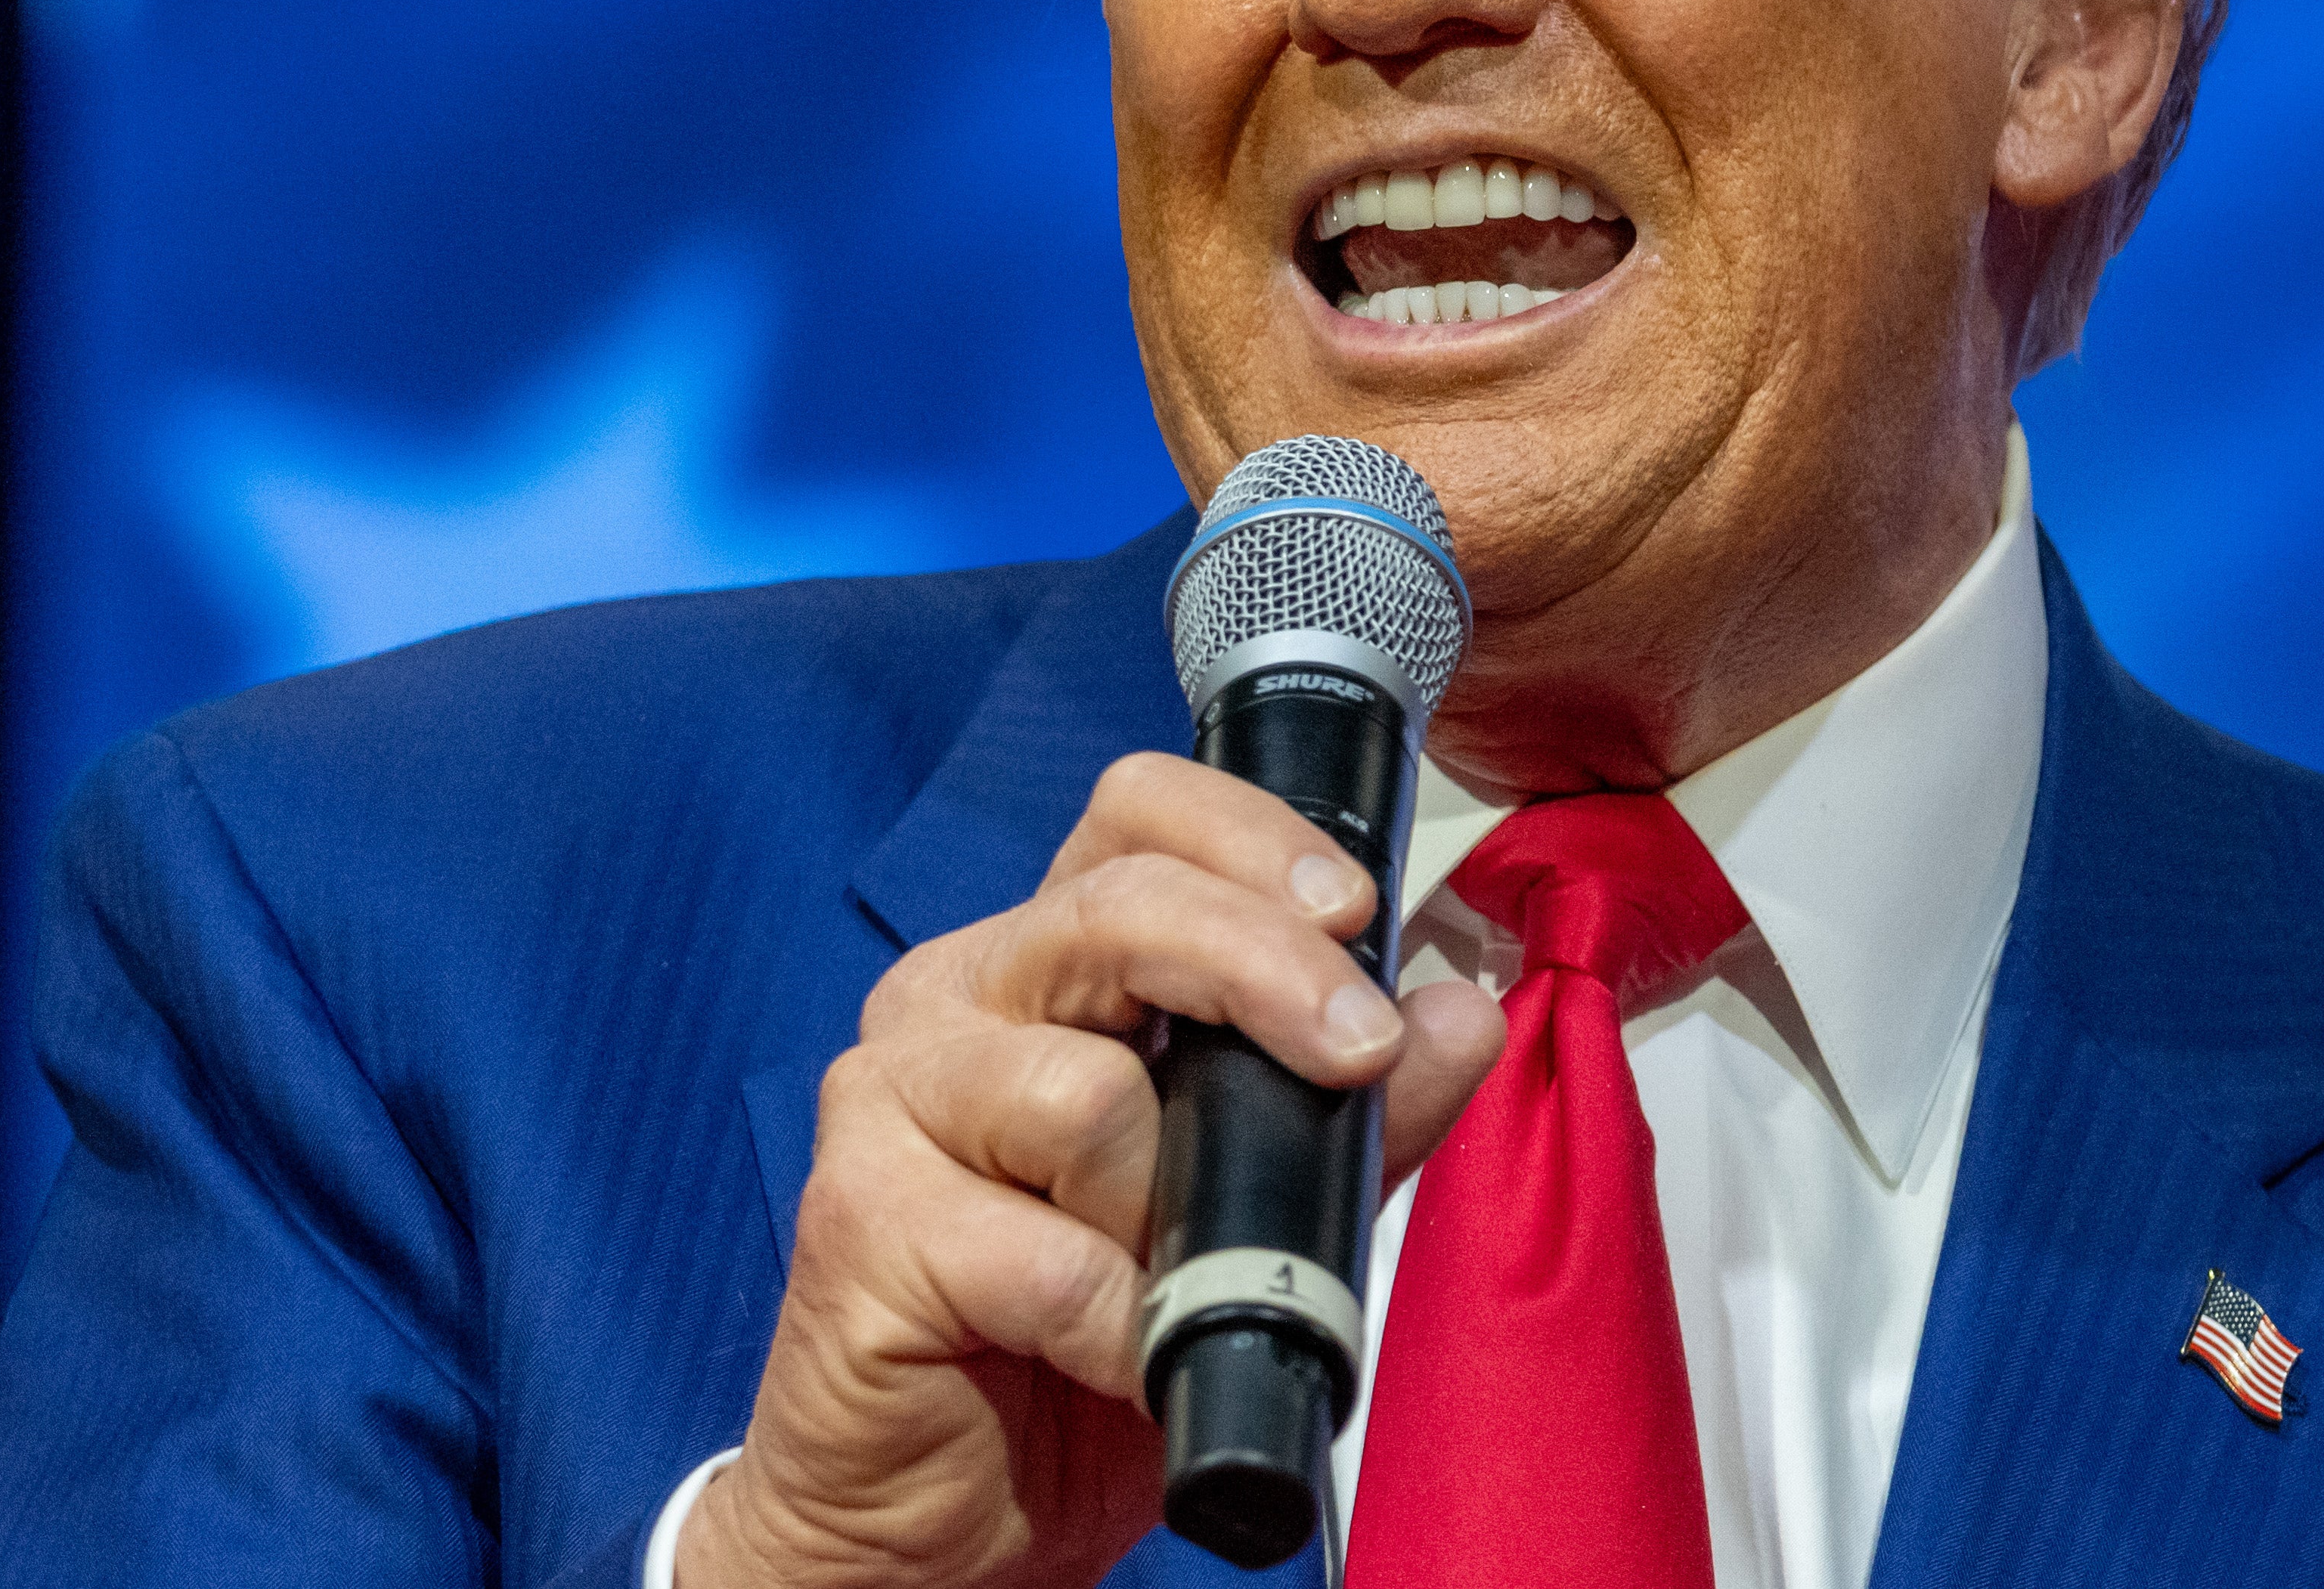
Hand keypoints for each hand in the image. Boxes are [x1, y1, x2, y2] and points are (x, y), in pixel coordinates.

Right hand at [678, 750, 1505, 1587]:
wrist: (951, 1510)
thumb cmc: (1083, 1337)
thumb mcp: (1256, 1211)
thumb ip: (1356, 1113)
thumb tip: (1462, 1015)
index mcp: (1049, 961)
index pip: (1139, 814)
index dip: (1252, 838)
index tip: (1356, 913)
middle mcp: (957, 996)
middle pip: (1121, 909)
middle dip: (1268, 973)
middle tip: (1358, 1054)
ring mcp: (890, 1099)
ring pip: (1084, 1095)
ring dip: (1170, 1209)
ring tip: (1170, 1280)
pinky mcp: (861, 1221)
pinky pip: (1043, 1255)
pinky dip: (1118, 1324)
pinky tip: (1121, 1357)